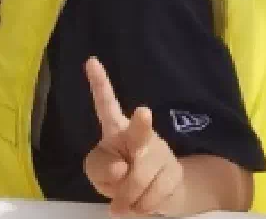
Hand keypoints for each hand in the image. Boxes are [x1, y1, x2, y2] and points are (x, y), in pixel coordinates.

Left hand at [83, 57, 184, 216]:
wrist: (157, 194)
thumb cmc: (120, 176)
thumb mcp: (99, 172)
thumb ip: (99, 168)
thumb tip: (120, 170)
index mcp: (116, 129)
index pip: (106, 104)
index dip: (99, 84)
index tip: (91, 61)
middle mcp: (141, 135)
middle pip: (140, 131)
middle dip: (141, 124)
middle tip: (143, 112)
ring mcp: (160, 153)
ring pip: (138, 179)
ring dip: (127, 198)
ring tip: (125, 201)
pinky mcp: (174, 172)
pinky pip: (152, 196)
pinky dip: (141, 207)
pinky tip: (140, 204)